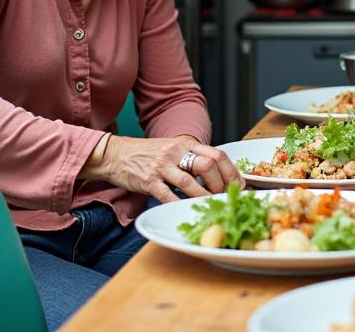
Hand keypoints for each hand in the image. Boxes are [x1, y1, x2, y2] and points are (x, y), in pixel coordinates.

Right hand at [86, 135, 241, 202]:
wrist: (116, 155)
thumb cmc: (148, 154)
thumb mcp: (173, 148)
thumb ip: (193, 157)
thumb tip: (218, 175)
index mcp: (185, 143)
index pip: (216, 154)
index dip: (231, 171)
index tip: (238, 185)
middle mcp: (175, 152)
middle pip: (207, 165)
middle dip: (221, 184)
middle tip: (225, 196)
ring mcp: (161, 166)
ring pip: (189, 183)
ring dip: (205, 197)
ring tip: (213, 206)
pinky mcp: (148, 181)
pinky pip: (167, 195)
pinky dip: (179, 204)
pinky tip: (186, 210)